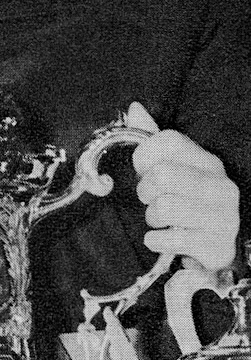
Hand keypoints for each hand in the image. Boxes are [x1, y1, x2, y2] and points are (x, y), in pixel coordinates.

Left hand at [129, 102, 238, 279]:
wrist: (214, 250)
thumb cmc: (188, 206)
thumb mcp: (173, 170)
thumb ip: (153, 140)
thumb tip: (134, 109)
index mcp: (208, 162)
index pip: (168, 140)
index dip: (144, 156)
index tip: (142, 171)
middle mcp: (221, 185)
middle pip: (163, 174)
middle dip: (145, 191)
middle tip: (148, 200)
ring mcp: (223, 215)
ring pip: (165, 207)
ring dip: (151, 218)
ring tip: (158, 220)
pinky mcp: (217, 244)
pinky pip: (172, 238)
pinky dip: (157, 240)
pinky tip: (161, 239)